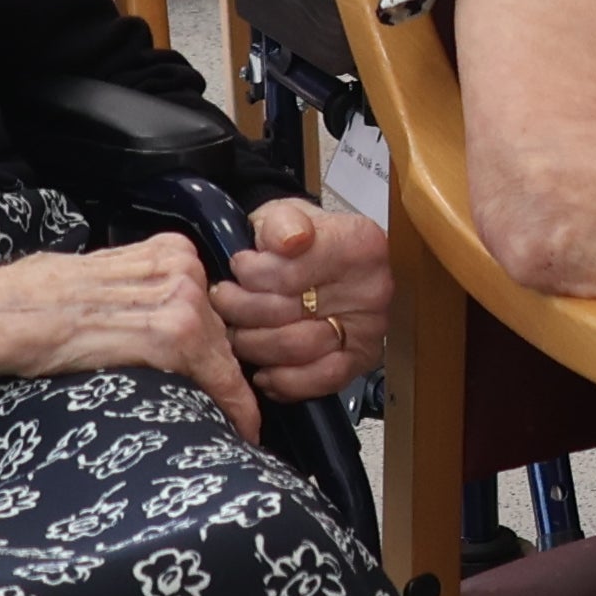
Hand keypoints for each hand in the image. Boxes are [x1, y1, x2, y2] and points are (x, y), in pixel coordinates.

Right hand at [0, 234, 259, 443]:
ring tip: (234, 429)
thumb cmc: (33, 302)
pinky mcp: (172, 333)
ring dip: (228, 395)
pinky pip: (218, 377)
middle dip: (221, 373)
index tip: (228, 377)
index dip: (218, 348)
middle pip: (223, 332)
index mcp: (168, 251)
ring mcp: (180, 297)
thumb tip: (163, 322)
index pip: (211, 307)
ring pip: (225, 356)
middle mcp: (182, 268)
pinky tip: (241, 430)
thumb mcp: (101, 278)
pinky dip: (233, 406)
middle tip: (225, 411)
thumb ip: (140, 291)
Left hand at [217, 199, 389, 404]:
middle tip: (222, 302)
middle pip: (290, 313)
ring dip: (254, 344)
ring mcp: (368, 328)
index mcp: (359, 245)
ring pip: (297, 348)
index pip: (291, 273)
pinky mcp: (359, 360)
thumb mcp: (284, 214)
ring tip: (235, 331)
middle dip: (243, 311)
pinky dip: (285, 381)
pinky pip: (321, 380)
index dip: (252, 275)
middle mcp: (372, 288)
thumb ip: (282, 221)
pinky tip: (263, 372)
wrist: (316, 257)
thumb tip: (291, 240)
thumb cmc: (297, 239)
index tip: (238, 268)